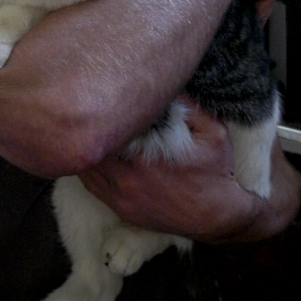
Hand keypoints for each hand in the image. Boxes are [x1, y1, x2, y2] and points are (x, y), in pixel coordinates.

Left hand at [78, 99, 299, 244]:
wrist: (217, 217)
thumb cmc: (215, 173)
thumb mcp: (213, 132)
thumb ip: (190, 106)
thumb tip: (168, 83)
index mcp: (144, 157)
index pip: (106, 130)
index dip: (98, 112)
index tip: (99, 96)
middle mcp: (126, 179)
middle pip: (88, 149)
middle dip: (87, 129)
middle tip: (87, 109)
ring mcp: (120, 196)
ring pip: (84, 169)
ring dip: (84, 148)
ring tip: (86, 129)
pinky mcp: (119, 208)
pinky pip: (90, 186)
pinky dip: (87, 168)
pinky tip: (92, 153)